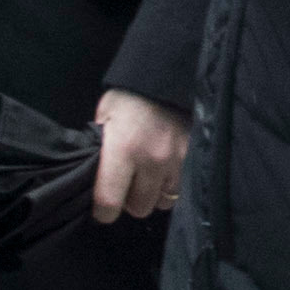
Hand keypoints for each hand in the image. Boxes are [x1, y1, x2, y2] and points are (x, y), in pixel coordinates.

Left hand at [93, 88, 190, 218]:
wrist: (168, 77)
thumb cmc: (129, 98)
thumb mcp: (104, 118)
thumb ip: (100, 150)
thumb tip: (95, 176)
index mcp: (123, 150)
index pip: (110, 202)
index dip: (102, 212)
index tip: (101, 209)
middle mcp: (151, 161)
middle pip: (139, 208)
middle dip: (130, 201)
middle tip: (127, 185)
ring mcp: (176, 161)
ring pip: (163, 202)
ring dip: (153, 194)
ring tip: (148, 177)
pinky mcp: (194, 159)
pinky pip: (181, 189)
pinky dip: (171, 185)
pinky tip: (164, 171)